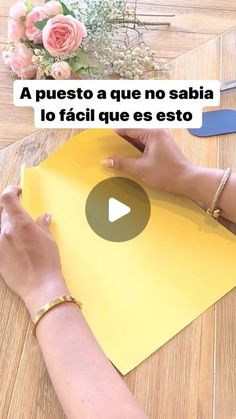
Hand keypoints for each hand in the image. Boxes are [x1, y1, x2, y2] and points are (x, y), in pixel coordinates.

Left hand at [0, 186, 67, 314]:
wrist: (40, 287)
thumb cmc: (46, 264)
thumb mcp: (48, 240)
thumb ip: (42, 225)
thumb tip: (43, 218)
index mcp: (20, 224)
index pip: (7, 198)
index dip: (11, 191)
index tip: (17, 192)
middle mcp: (5, 232)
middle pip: (2, 212)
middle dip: (10, 209)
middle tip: (20, 213)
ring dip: (7, 224)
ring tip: (18, 231)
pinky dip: (5, 239)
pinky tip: (15, 245)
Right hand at [102, 129, 194, 195]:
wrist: (189, 181)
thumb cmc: (168, 173)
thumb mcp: (140, 169)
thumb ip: (122, 163)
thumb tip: (106, 161)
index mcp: (152, 133)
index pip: (129, 129)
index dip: (115, 133)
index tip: (104, 139)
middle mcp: (158, 133)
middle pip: (134, 133)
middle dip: (121, 140)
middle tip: (109, 147)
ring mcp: (162, 140)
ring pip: (140, 140)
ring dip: (129, 146)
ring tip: (117, 154)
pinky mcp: (164, 149)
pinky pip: (146, 146)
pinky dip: (137, 151)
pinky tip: (130, 159)